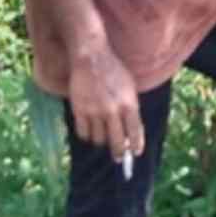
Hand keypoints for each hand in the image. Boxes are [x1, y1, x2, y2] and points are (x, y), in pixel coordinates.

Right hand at [67, 43, 142, 164]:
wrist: (92, 58)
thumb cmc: (114, 71)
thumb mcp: (130, 88)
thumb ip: (131, 108)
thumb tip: (131, 131)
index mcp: (129, 104)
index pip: (134, 133)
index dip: (135, 146)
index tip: (135, 152)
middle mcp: (113, 111)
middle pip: (117, 142)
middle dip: (119, 153)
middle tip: (119, 157)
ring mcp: (95, 112)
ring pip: (99, 140)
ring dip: (102, 141)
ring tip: (103, 138)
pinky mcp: (79, 110)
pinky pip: (83, 133)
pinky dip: (87, 135)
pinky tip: (90, 131)